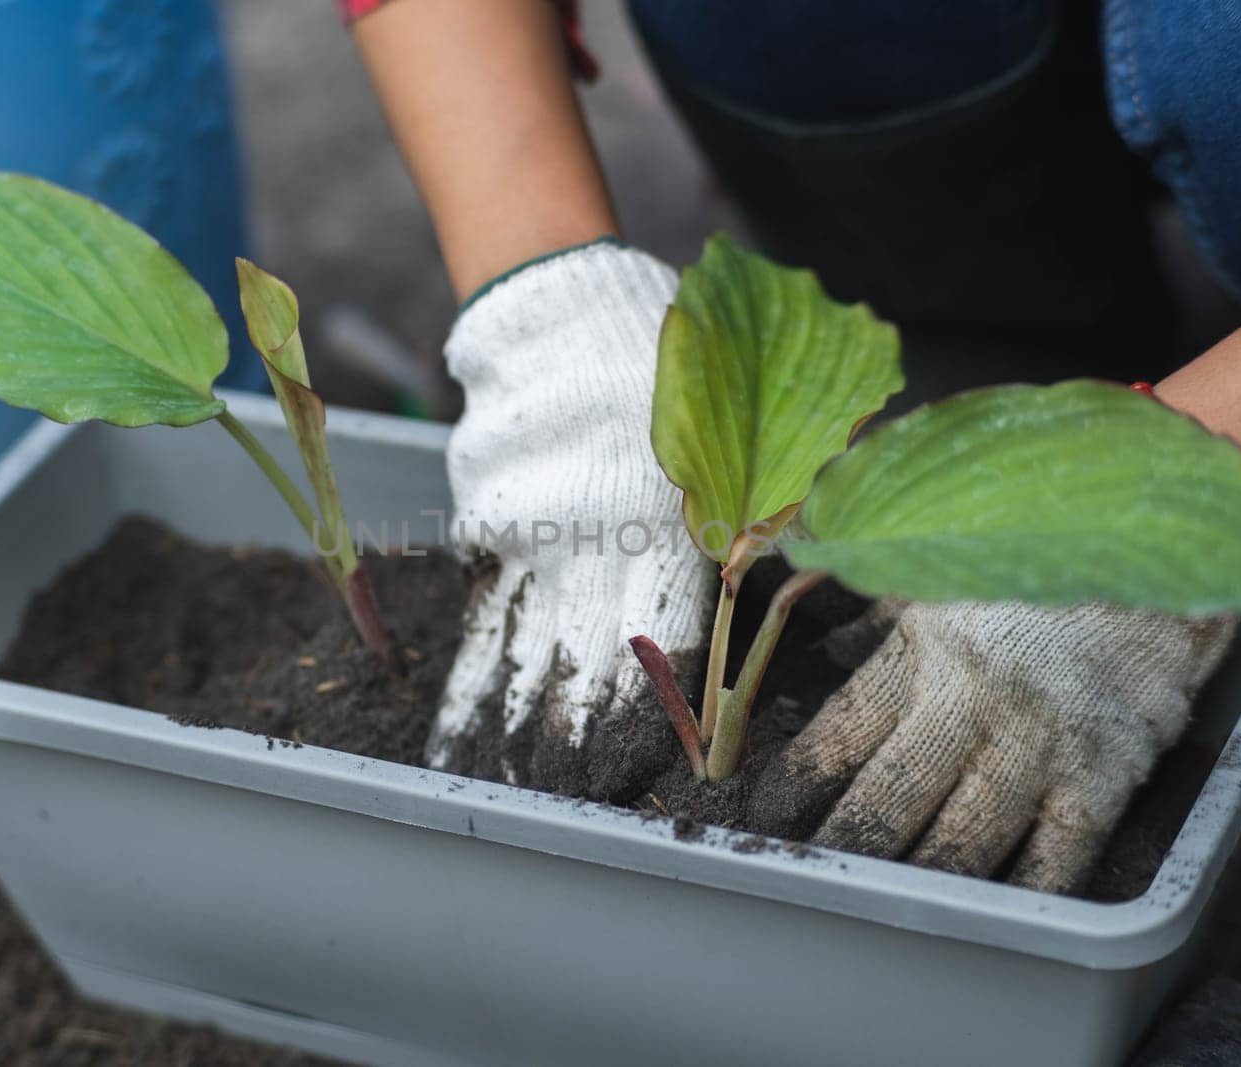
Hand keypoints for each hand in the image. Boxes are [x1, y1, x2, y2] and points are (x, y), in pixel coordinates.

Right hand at [426, 242, 714, 799]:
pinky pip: (481, 611)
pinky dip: (471, 671)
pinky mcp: (482, 526)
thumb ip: (748, 516)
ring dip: (508, 721)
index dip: (655, 721)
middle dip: (575, 742)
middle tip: (569, 801)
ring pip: (519, 647)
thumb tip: (781, 591)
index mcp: (659, 525)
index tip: (657, 777)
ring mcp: (525, 540)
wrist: (552, 306)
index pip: (663, 650)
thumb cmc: (658, 366)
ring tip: (491, 778)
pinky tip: (459, 721)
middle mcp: (588, 545)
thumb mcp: (721, 437)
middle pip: (583, 665)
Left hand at [747, 599, 1234, 892]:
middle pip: (890, 798)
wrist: (1161, 551)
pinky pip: (1058, 859)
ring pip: (963, 841)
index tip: (760, 817)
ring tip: (878, 908)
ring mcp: (1040, 748)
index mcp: (924, 651)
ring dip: (916, 881)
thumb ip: (879, 617)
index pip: (840, 734)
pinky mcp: (1104, 781)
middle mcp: (974, 704)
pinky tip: (987, 918)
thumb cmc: (1034, 562)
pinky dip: (1022, 896)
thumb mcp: (943, 572)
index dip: (794, 784)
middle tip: (804, 878)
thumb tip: (822, 647)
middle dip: (842, 846)